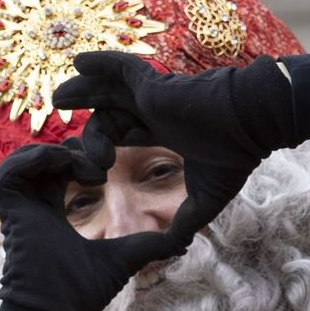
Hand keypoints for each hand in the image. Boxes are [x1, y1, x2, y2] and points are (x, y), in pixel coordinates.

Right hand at [0, 139, 186, 310]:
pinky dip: (29, 162)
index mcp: (53, 214)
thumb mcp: (123, 259)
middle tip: (97, 159)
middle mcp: (34, 209)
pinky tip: (61, 164)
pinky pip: (6, 177)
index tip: (104, 168)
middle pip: (40, 162)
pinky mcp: (10, 217)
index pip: (58, 173)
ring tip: (80, 162)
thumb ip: (150, 247)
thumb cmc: (81, 296)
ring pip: (21, 163)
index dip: (77, 160)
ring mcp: (19, 212)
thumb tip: (183, 242)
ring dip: (49, 154)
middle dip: (66, 151)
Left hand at [52, 51, 297, 235]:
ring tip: (57, 96)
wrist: (251, 128)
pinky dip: (102, 63)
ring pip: (110, 90)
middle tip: (60, 117)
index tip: (93, 163)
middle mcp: (156, 110)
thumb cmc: (235, 157)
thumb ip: (186, 222)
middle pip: (111, 109)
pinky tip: (79, 62)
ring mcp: (155, 95)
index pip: (126, 133)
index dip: (105, 144)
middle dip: (86, 111)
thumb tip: (176, 248)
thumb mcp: (207, 199)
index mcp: (166, 131)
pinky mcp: (155, 84)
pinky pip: (123, 69)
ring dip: (83, 90)